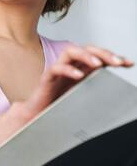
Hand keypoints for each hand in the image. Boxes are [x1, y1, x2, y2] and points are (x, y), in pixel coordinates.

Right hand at [16, 44, 133, 121]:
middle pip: (85, 49)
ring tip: (98, 64)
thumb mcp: (82, 96)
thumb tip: (116, 89)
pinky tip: (78, 75)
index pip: (97, 56)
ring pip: (70, 51)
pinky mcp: (47, 78)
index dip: (113, 57)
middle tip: (117, 61)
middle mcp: (69, 67)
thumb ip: (94, 87)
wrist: (37, 116)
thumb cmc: (57, 106)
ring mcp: (57, 70)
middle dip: (103, 53)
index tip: (129, 63)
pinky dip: (68, 70)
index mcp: (79, 69)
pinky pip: (56, 68)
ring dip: (86, 55)